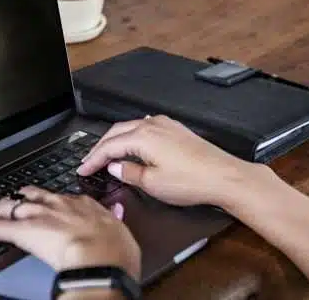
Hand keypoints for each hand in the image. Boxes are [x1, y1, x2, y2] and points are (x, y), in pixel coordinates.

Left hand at [0, 186, 140, 280]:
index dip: (47, 201)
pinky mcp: (22, 231)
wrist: (102, 257)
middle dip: (16, 200)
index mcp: (83, 205)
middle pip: (29, 195)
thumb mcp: (121, 233)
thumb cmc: (115, 251)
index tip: (44, 206)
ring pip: (8, 206)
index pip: (60, 197)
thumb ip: (115, 220)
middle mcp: (58, 204)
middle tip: (6, 206)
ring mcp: (39, 215)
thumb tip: (118, 214)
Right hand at [77, 115, 259, 209]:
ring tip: (106, 154)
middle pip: (116, 132)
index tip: (82, 169)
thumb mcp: (153, 183)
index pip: (108, 146)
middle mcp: (153, 125)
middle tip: (89, 162)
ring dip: (116, 140)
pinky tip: (131, 144)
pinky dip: (132, 136)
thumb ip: (129, 172)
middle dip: (100, 147)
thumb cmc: (193, 181)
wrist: (225, 176)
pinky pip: (146, 127)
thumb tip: (115, 167)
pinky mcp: (176, 129)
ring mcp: (166, 125)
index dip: (92, 159)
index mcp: (143, 136)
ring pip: (131, 127)